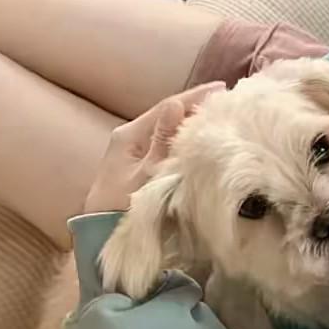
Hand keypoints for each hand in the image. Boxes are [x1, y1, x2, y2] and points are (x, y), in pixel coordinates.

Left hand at [83, 83, 223, 214]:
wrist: (100, 239)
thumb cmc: (121, 209)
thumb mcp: (146, 175)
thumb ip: (162, 142)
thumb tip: (176, 106)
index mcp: (129, 135)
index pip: (168, 107)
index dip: (196, 97)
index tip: (223, 89)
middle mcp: (130, 137)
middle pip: (169, 115)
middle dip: (197, 108)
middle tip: (228, 101)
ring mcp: (135, 151)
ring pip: (169, 130)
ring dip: (192, 123)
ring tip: (220, 115)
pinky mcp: (140, 165)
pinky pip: (167, 144)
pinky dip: (186, 139)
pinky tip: (202, 139)